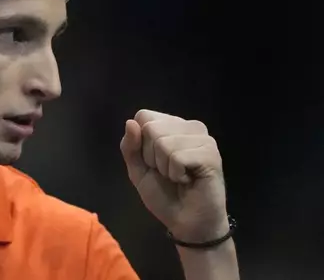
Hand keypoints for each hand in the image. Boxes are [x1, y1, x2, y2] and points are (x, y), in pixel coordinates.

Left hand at [120, 110, 228, 242]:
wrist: (187, 223)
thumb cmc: (164, 195)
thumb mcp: (138, 170)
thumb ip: (130, 146)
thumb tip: (130, 123)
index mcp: (172, 125)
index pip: (143, 116)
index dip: (140, 143)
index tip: (152, 162)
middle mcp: (189, 126)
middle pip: (151, 128)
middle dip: (151, 157)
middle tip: (167, 172)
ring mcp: (203, 138)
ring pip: (163, 142)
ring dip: (164, 168)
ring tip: (179, 177)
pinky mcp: (210, 154)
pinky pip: (177, 157)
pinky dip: (176, 174)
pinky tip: (188, 180)